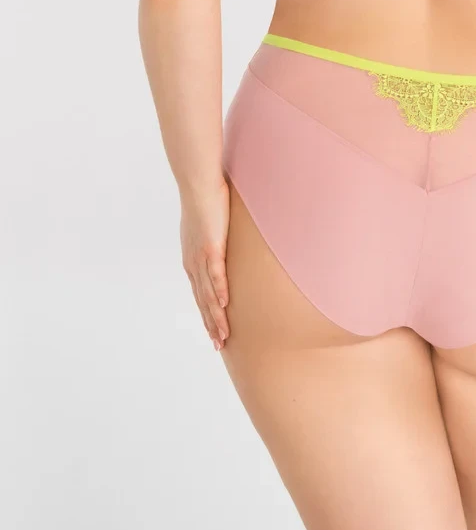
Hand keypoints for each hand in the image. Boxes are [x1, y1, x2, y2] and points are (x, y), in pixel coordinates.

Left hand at [180, 179, 230, 350]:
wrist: (198, 184)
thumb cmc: (205, 199)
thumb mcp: (209, 224)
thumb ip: (217, 236)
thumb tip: (228, 238)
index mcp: (192, 259)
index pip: (200, 293)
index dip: (207, 314)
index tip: (214, 331)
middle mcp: (193, 263)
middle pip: (202, 301)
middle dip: (211, 324)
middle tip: (219, 345)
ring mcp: (201, 257)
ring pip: (208, 294)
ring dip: (216, 317)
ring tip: (223, 336)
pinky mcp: (210, 247)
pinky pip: (216, 275)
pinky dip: (219, 292)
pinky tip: (224, 306)